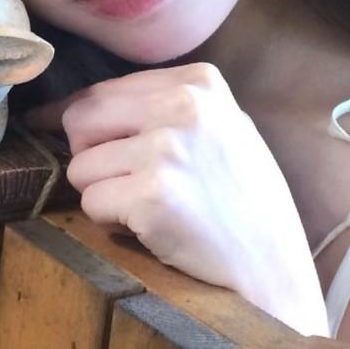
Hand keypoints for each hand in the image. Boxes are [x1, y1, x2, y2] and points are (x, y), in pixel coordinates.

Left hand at [23, 62, 328, 336]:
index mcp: (199, 80)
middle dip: (88, 154)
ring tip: (146, 207)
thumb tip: (76, 107)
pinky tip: (150, 227)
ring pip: (80, 165)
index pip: (105, 89)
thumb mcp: (220, 127)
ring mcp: (167, 147)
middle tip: (122, 181)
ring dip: (102, 193)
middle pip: (81, 118)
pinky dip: (110, 221)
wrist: (274, 267)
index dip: (87, 123)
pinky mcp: (152, 194)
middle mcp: (183, 103)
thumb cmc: (244, 200)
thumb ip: (163, 106)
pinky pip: (92, 203)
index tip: (75, 139)